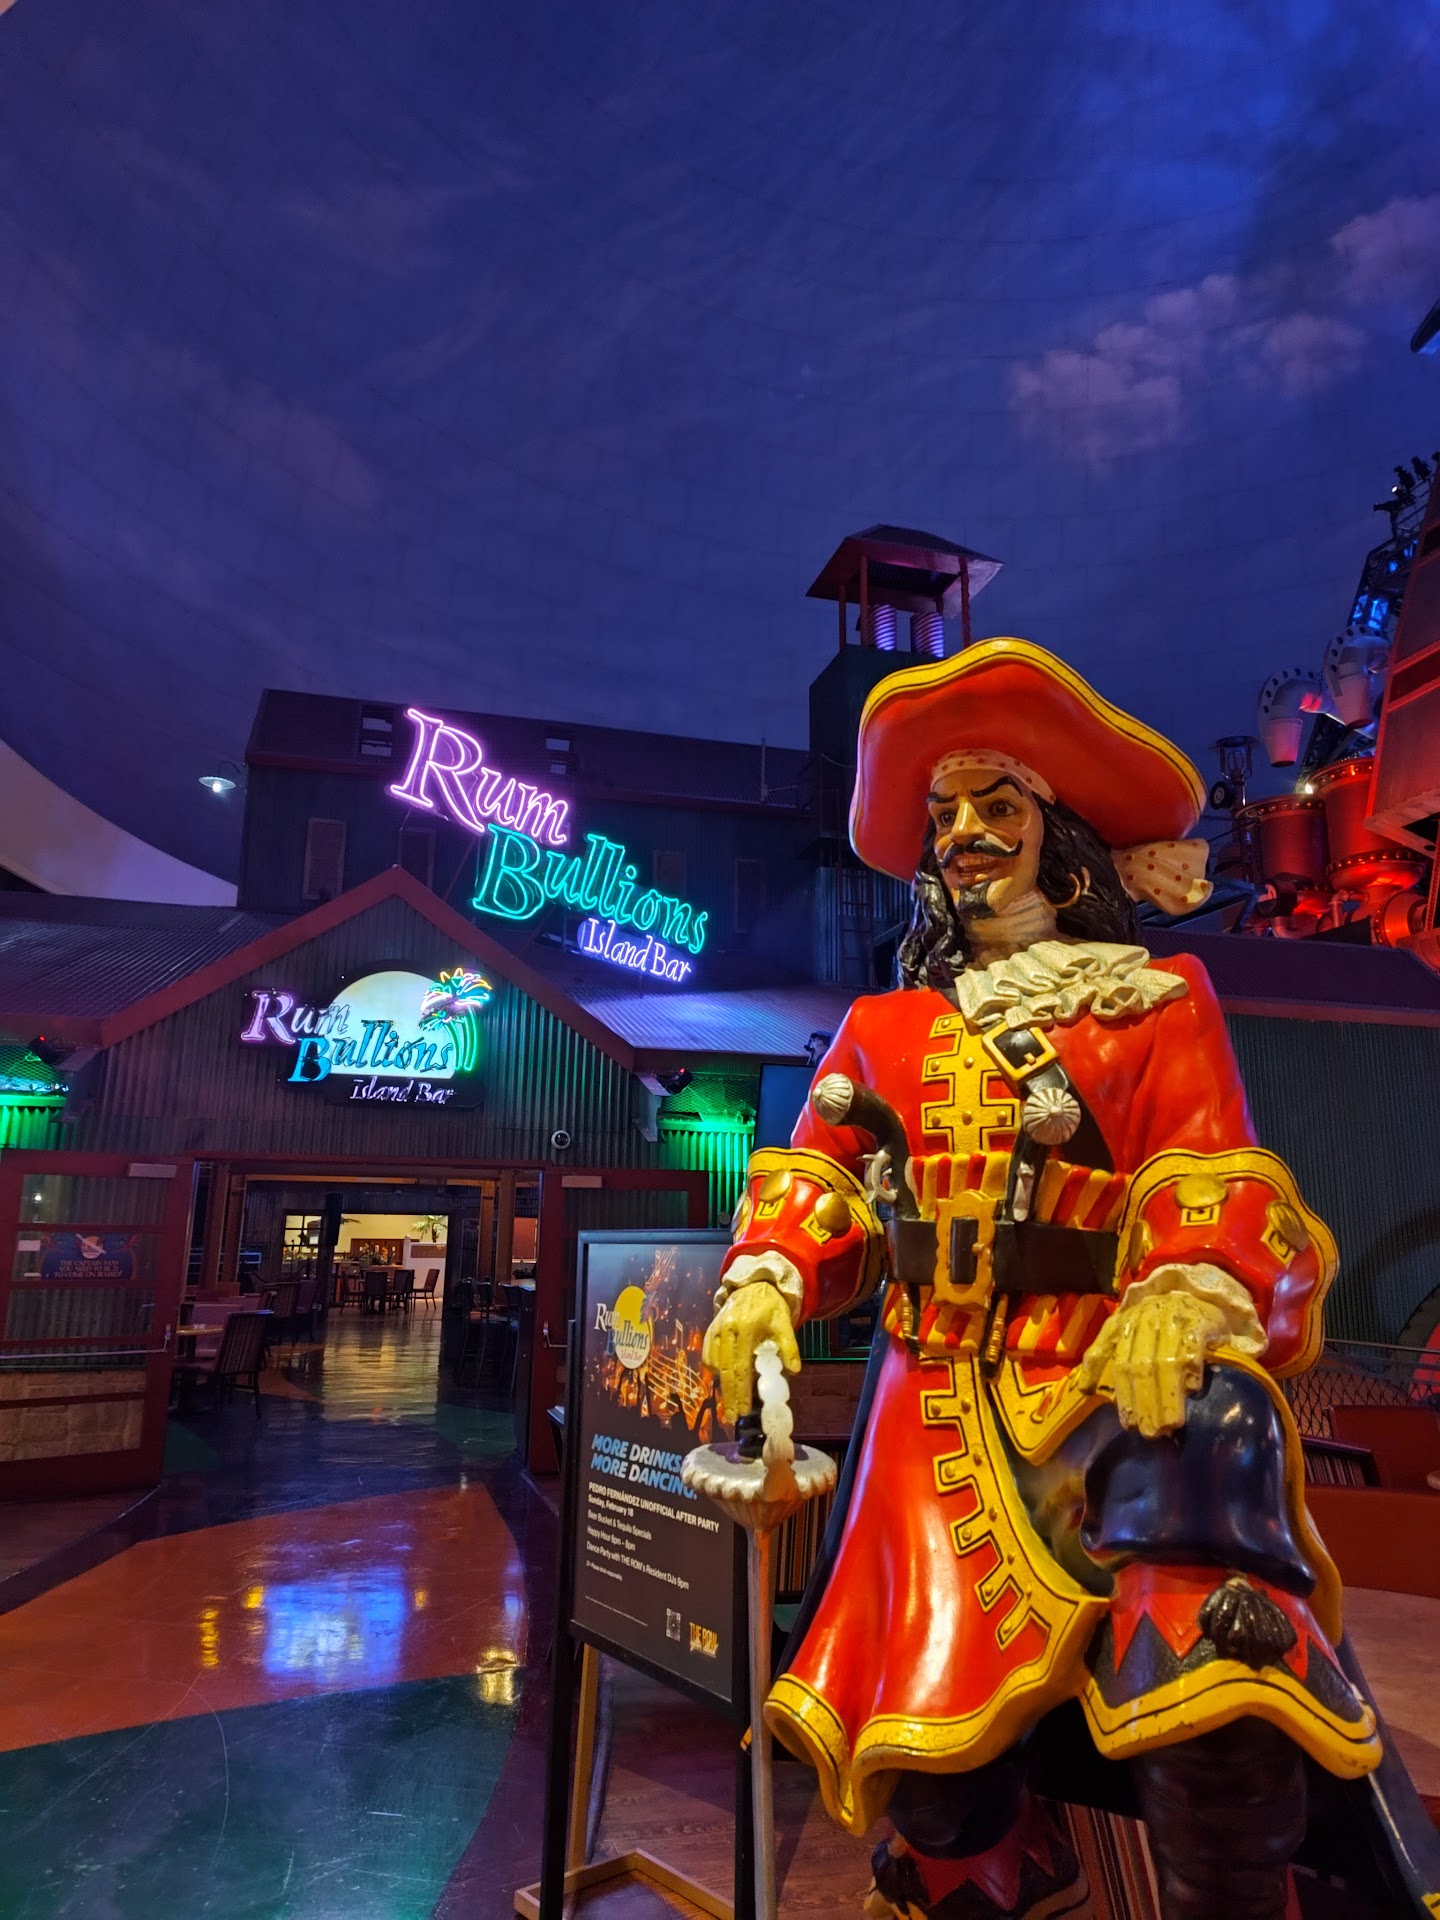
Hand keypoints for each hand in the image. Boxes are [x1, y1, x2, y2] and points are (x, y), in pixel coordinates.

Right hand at [701, 1281, 800, 1421]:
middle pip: (725, 1370)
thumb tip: (793, 1370)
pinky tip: (721, 1380)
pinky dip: (713, 1369)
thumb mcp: (784, 1324)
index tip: (743, 1409)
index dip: (741, 1390)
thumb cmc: (771, 1307)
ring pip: (714, 1364)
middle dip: (728, 1396)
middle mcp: (726, 1330)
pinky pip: (708, 1354)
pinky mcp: (711, 1329)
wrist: (754, 1285)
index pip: (740, 1367)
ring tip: (728, 1403)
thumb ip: (789, 1347)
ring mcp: (716, 1329)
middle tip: (731, 1416)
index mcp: (744, 1329)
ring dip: (721, 1385)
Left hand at [1075, 1290, 1228, 1437]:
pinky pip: (1193, 1347)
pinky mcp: (1199, 1320)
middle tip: (1148, 1432)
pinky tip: (1193, 1389)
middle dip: (1143, 1401)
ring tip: (1170, 1424)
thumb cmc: (1154, 1319)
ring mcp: (1173, 1319)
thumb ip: (1102, 1353)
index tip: (1127, 1424)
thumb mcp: (1122, 1328)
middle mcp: (1146, 1320)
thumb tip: (1083, 1388)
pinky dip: (1192, 1369)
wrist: (1192, 1292)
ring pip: (1166, 1361)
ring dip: (1167, 1394)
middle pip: (1141, 1366)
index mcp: (1124, 1323)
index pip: (1119, 1361)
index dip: (1123, 1393)